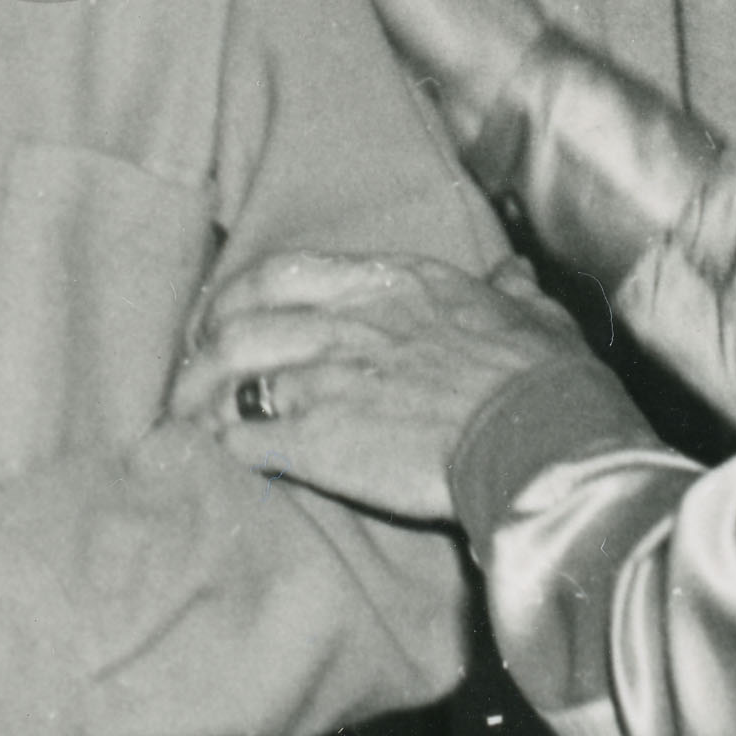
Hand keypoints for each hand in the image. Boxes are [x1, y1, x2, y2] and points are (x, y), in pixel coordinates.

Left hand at [194, 255, 578, 518]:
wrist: (542, 437)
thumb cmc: (545, 379)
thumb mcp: (533, 314)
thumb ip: (510, 291)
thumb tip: (513, 274)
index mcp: (386, 284)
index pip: (277, 275)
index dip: (234, 298)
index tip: (222, 320)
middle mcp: (341, 324)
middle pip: (234, 327)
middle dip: (201, 355)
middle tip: (194, 379)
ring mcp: (322, 381)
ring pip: (225, 382)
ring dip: (198, 404)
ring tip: (190, 424)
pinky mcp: (315, 442)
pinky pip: (240, 440)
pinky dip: (219, 450)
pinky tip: (218, 461)